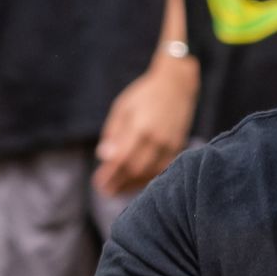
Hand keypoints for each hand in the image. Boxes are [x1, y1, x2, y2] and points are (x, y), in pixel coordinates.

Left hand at [94, 55, 196, 198]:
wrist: (176, 85)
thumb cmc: (144, 94)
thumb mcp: (122, 108)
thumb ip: (113, 133)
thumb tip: (103, 157)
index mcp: (140, 128)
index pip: (122, 160)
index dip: (110, 175)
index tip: (98, 183)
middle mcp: (157, 139)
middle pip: (135, 170)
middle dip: (119, 183)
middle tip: (105, 191)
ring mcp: (170, 145)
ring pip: (150, 173)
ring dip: (133, 185)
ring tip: (118, 190)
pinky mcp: (178, 147)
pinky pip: (162, 170)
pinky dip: (148, 179)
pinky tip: (136, 182)